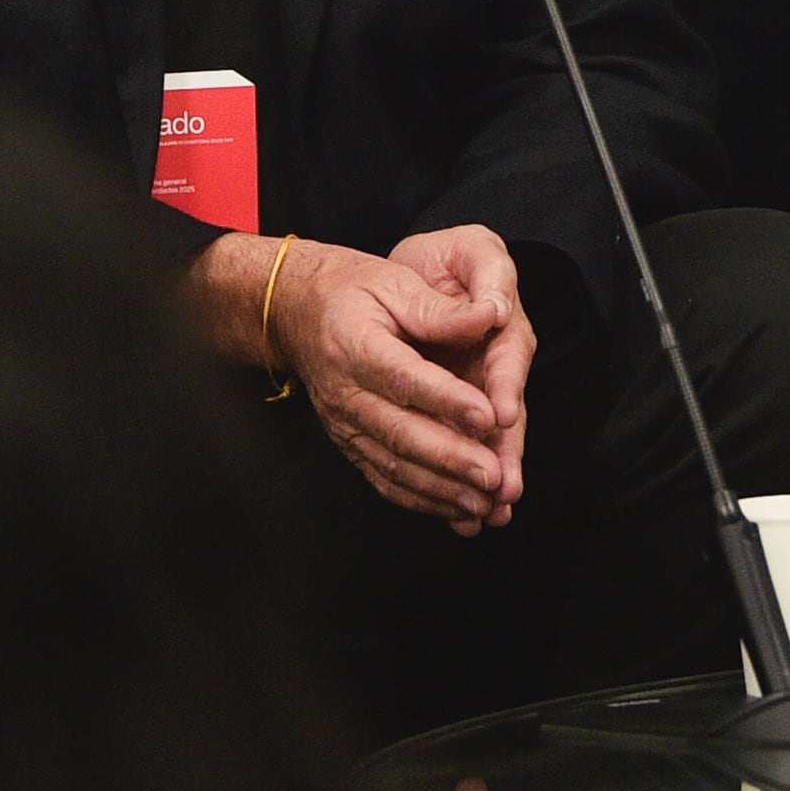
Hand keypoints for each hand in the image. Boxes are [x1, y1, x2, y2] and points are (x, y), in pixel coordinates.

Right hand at [188, 227, 528, 531]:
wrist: (297, 311)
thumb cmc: (351, 290)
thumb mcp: (393, 281)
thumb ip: (440, 308)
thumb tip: (490, 316)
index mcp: (355, 346)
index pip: (406, 379)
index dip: (448, 401)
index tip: (490, 416)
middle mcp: (345, 393)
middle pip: (401, 433)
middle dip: (450, 460)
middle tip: (493, 476)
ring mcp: (343, 425)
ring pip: (393, 466)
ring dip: (440, 490)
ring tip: (483, 503)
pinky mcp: (348, 443)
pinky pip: (383, 479)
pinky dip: (420, 499)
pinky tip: (456, 509)